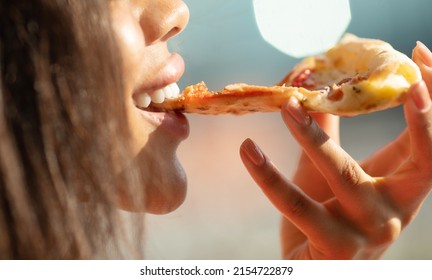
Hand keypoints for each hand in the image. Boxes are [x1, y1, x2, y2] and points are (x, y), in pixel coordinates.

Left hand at [239, 42, 431, 258]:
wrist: (314, 269)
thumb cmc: (329, 218)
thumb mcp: (334, 173)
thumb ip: (330, 133)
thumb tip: (314, 88)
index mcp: (403, 186)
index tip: (421, 59)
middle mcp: (396, 209)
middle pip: (423, 160)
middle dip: (422, 118)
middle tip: (405, 80)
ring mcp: (368, 231)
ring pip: (345, 174)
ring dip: (312, 135)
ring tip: (285, 105)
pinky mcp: (334, 247)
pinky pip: (296, 204)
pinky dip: (268, 174)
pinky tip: (247, 149)